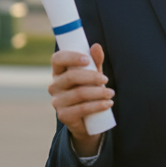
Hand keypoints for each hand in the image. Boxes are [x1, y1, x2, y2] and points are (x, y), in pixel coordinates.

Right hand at [48, 43, 112, 157]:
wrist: (87, 120)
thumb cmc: (89, 91)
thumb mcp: (93, 75)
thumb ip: (95, 61)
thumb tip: (96, 46)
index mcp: (58, 72)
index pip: (57, 59)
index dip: (71, 57)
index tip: (87, 59)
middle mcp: (54, 86)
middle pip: (71, 77)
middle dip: (92, 77)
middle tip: (106, 79)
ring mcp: (57, 101)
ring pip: (79, 93)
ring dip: (99, 92)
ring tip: (111, 93)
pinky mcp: (63, 116)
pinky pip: (82, 109)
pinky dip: (97, 105)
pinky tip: (108, 104)